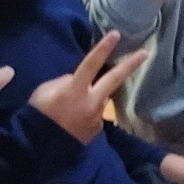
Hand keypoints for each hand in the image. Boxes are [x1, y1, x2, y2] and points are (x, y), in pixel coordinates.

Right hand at [29, 31, 146, 144]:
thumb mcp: (44, 92)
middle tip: (145, 53)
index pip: (92, 64)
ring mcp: (97, 116)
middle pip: (115, 79)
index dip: (103, 48)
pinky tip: (74, 119)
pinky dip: (87, 112)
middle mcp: (92, 101)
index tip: (116, 34)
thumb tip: (76, 80)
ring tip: (72, 107)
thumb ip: (63, 81)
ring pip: (101, 97)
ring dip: (94, 96)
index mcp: (75, 90)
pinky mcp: (97, 128)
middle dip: (130, 64)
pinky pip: (94, 113)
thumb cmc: (38, 116)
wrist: (39, 149)